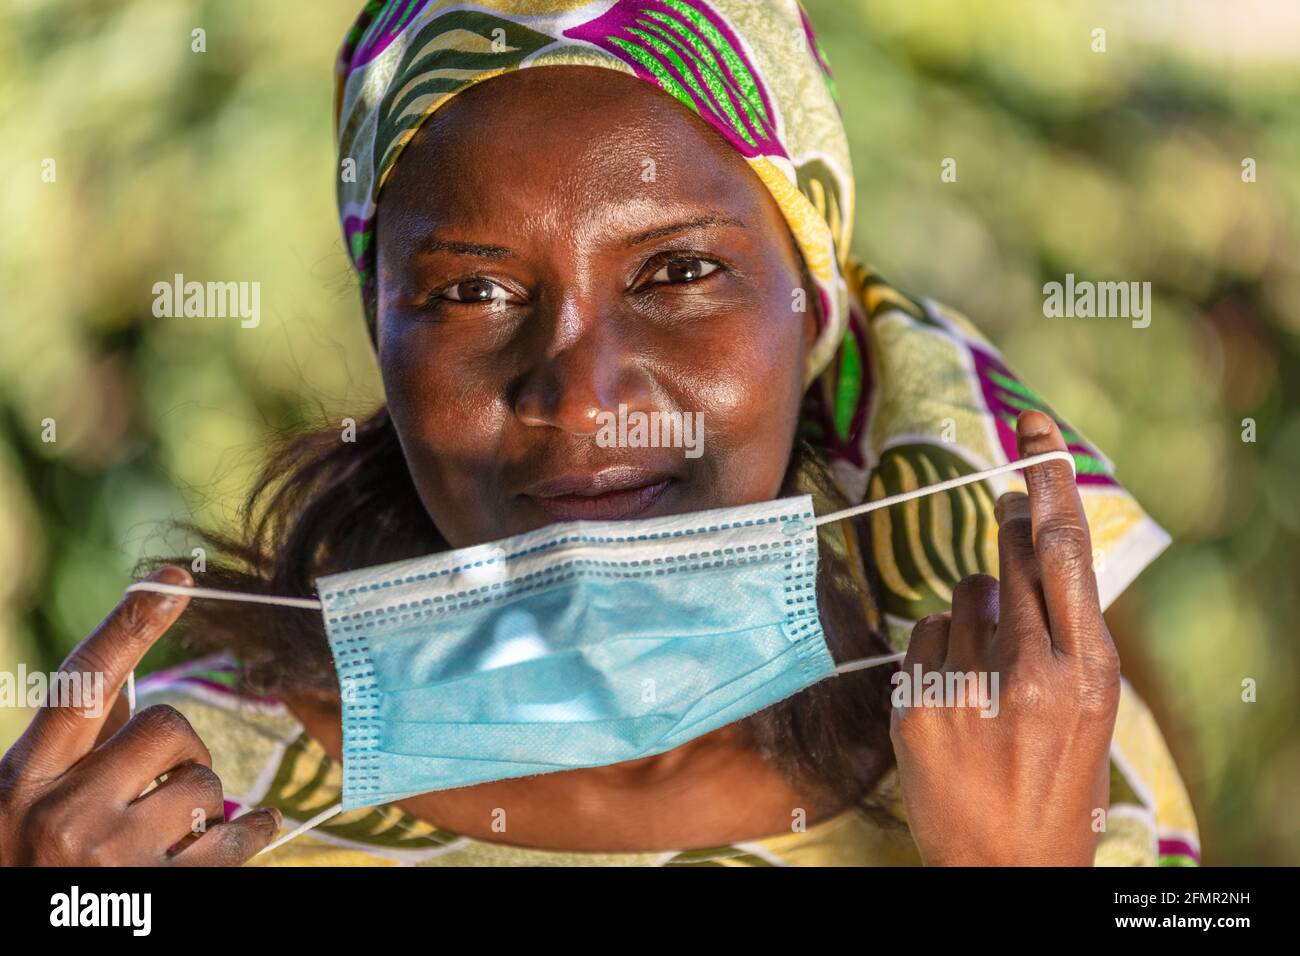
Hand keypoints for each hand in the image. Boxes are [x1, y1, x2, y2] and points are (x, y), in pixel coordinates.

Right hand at [0, 566, 281, 865]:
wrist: (21, 934)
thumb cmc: (25, 858)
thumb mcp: (25, 798)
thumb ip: (76, 741)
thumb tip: (121, 679)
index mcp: (26, 776)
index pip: (81, 685)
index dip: (129, 626)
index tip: (173, 580)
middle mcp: (63, 811)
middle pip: (168, 726)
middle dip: (181, 749)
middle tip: (162, 780)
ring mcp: (110, 856)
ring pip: (207, 785)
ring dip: (202, 803)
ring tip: (166, 831)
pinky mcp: (158, 891)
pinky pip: (237, 837)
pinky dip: (252, 830)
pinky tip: (251, 829)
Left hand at [890, 410, 1119, 865]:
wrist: (1005, 866)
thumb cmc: (1054, 778)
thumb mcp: (1088, 705)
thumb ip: (1064, 626)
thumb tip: (1024, 538)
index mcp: (1088, 673)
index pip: (1066, 552)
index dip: (1049, 481)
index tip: (1034, 427)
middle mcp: (1029, 675)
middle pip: (1011, 557)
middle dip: (1010, 529)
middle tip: (1009, 511)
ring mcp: (966, 691)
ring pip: (960, 595)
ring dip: (973, 611)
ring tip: (990, 670)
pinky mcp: (916, 708)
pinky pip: (922, 637)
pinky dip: (936, 650)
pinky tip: (955, 694)